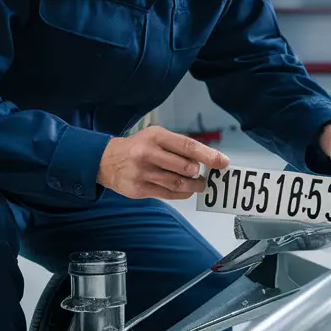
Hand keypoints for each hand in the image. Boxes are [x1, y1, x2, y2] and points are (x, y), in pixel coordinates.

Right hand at [97, 125, 229, 199]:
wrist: (107, 161)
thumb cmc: (138, 147)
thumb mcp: (155, 136)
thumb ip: (177, 146)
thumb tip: (205, 160)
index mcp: (156, 136)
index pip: (187, 146)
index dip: (208, 155)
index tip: (223, 162)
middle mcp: (149, 153)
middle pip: (185, 167)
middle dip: (199, 173)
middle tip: (204, 175)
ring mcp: (143, 172)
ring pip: (178, 183)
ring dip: (193, 186)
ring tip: (199, 185)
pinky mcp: (140, 189)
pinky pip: (168, 194)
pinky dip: (182, 193)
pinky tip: (186, 191)